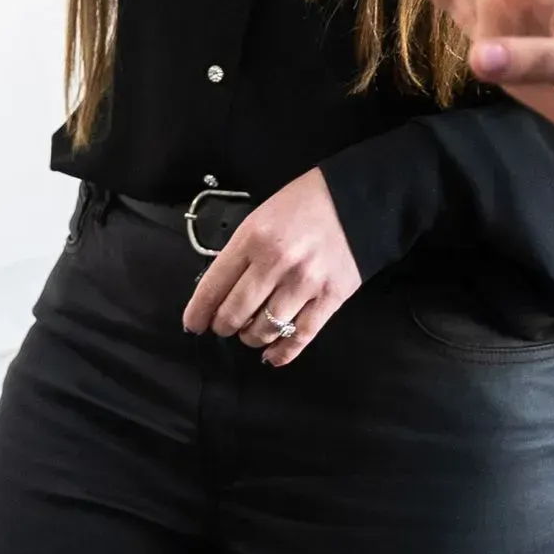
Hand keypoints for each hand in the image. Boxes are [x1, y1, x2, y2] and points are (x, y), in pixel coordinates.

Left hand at [181, 167, 360, 368]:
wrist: (360, 198)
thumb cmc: (306, 202)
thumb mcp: (263, 214)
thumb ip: (243, 249)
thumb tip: (223, 288)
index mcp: (253, 237)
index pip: (213, 285)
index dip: (198, 312)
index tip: (193, 324)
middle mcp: (275, 263)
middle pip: (235, 313)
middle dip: (223, 326)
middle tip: (224, 326)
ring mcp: (304, 283)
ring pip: (264, 330)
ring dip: (250, 338)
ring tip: (250, 333)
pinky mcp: (330, 298)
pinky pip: (300, 337)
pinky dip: (282, 353)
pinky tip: (271, 356)